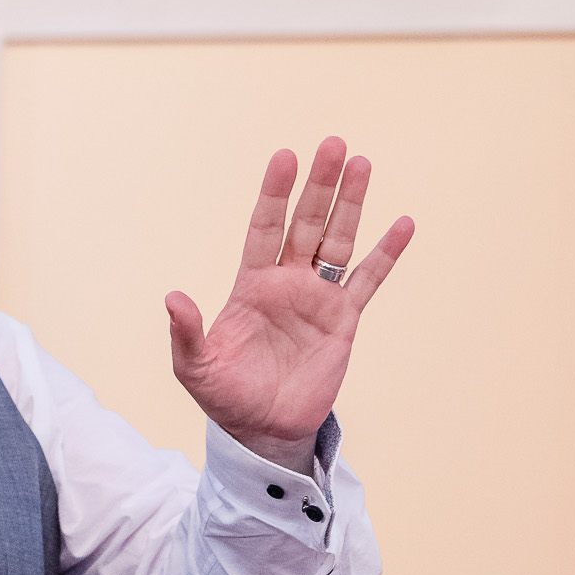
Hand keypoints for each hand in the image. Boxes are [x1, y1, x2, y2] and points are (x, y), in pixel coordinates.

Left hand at [165, 137, 413, 471]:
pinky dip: (386, 254)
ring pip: (338, 241)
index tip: (284, 156)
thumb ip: (186, 331)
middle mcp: (287, 282)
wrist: (262, 431)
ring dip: (351, 204)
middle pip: (306, 223)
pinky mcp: (344, 321)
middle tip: (333, 144)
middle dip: (319, 185)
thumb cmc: (224, 396)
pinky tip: (402, 224)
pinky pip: (368, 280)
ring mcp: (318, 298)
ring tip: (362, 164)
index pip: (265, 228)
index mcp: (251, 285)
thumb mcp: (195, 367)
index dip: (274, 194)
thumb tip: (173, 296)